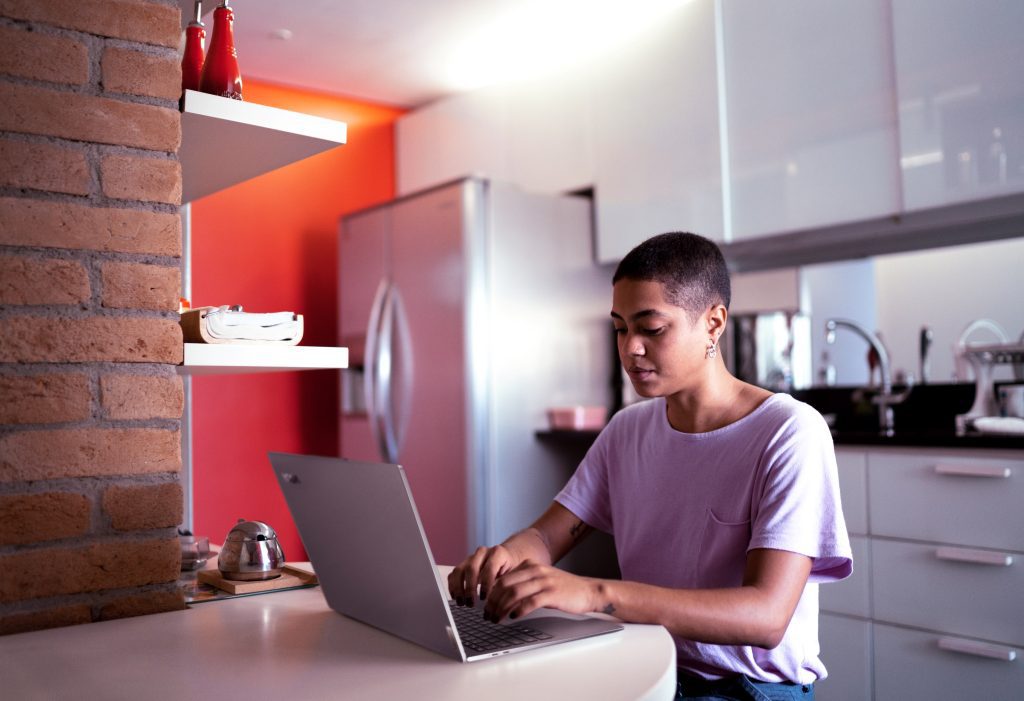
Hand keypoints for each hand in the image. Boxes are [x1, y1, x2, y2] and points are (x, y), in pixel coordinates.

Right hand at [447, 544, 519, 606]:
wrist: (508, 556)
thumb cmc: (511, 568)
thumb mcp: (514, 574)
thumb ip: (507, 584)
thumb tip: (500, 601)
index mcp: (498, 553)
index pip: (489, 568)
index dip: (486, 584)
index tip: (484, 598)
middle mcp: (483, 553)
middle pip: (471, 568)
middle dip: (469, 588)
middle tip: (470, 603)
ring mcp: (471, 557)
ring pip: (459, 570)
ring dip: (458, 588)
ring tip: (461, 602)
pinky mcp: (464, 563)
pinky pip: (454, 573)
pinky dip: (453, 586)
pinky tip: (456, 597)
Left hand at [483, 561, 601, 622]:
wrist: (588, 591)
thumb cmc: (564, 589)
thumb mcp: (541, 579)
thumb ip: (524, 582)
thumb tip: (502, 596)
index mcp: (530, 565)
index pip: (502, 578)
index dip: (490, 594)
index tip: (486, 606)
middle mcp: (535, 570)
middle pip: (504, 585)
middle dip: (492, 602)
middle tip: (487, 615)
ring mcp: (544, 581)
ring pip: (514, 593)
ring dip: (501, 608)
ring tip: (496, 619)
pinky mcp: (552, 594)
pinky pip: (529, 602)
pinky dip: (518, 610)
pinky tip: (513, 617)